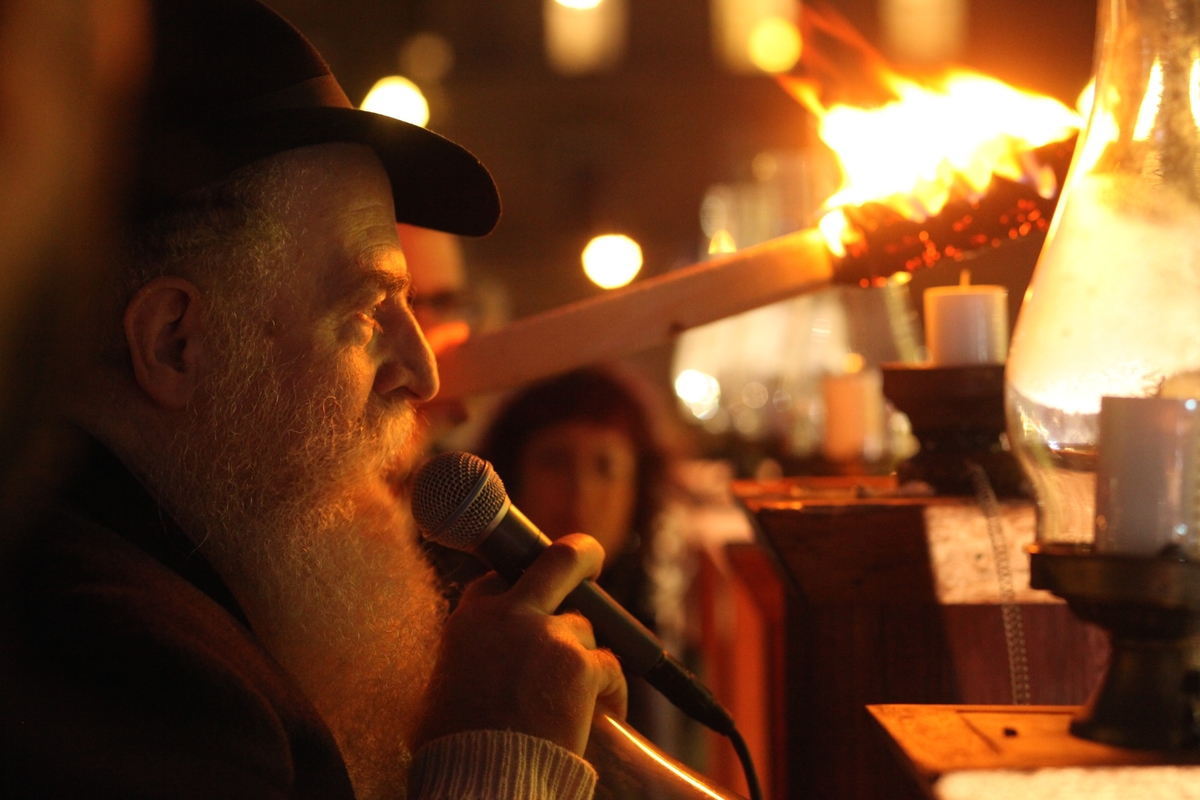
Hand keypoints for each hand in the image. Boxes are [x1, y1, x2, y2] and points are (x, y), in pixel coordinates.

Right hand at [417, 534, 627, 754]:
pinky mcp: (579, 666)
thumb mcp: (446, 685)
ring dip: (584, 659)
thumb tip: (482, 663)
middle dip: (582, 555)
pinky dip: (611, 691)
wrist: (480, 780)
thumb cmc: (457, 746)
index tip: (534, 592)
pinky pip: (610, 668)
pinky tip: (605, 713)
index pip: (498, 579)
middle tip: (592, 561)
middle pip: (559, 560)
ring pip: (584, 630)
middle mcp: (510, 616)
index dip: (519, 583)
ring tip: (580, 698)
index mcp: (471, 620)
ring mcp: (548, 637)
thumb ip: (471, 657)